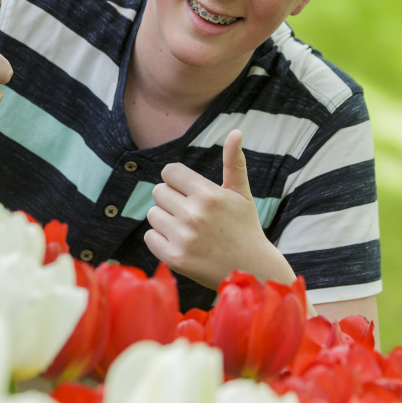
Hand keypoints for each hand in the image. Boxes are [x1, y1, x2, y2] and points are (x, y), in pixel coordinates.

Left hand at [144, 130, 295, 289]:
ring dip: (165, 219)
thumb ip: (234, 163)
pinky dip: (160, 239)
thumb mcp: (241, 194)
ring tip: (187, 229)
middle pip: (158, 191)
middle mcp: (194, 214)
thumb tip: (236, 131)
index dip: (177, 181)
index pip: (169, 172)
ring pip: (152, 214)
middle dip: (171, 199)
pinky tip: (180, 243)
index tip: (188, 192)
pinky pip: (150, 237)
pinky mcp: (175, 258)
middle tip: (190, 213)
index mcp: (209, 195)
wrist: (251, 270)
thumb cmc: (244, 228)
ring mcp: (183, 238)